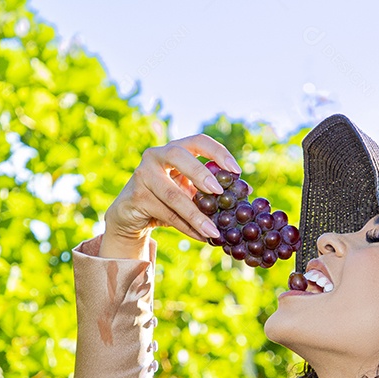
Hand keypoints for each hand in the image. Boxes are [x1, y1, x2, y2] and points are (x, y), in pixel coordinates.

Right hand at [104, 134, 240, 243]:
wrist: (132, 217)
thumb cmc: (167, 201)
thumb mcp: (190, 192)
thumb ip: (212, 190)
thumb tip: (246, 190)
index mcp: (174, 149)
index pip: (197, 141)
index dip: (217, 152)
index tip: (236, 170)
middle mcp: (155, 156)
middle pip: (178, 155)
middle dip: (200, 172)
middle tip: (219, 191)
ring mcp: (142, 175)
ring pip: (172, 194)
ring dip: (196, 215)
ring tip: (214, 231)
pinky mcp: (136, 196)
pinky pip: (165, 213)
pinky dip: (186, 227)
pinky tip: (201, 236)